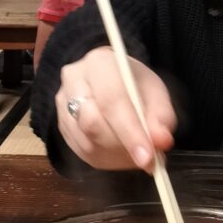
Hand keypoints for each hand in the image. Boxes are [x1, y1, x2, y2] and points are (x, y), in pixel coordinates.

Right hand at [56, 47, 175, 171]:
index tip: (147, 157)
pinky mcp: (61, 126)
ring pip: (86, 142)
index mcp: (99, 63)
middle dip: (123, 146)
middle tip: (148, 158)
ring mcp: (62, 104)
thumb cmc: (135, 84)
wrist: (110, 80)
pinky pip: (82, 152)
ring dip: (116, 155)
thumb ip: (161, 116)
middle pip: (92, 123)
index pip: (111, 100)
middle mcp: (73, 81)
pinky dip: (107, 159)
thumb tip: (161, 141)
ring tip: (137, 153)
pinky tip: (121, 154)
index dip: (130, 132)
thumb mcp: (156, 93)